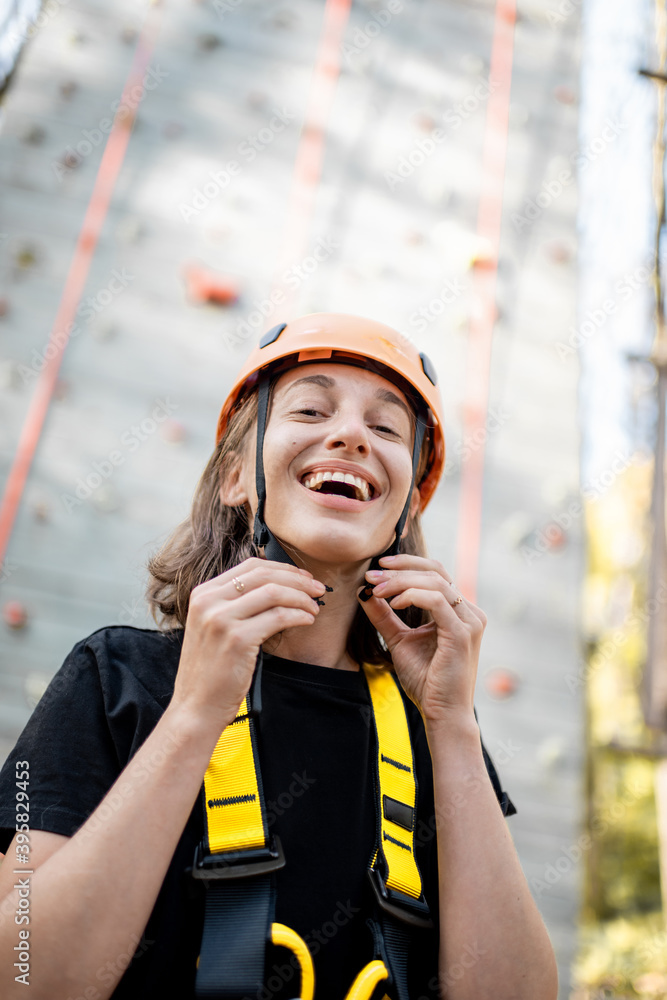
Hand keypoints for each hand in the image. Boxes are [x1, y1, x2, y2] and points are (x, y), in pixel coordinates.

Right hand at [170, 557, 325, 728]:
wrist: (196, 707)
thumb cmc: (211, 671)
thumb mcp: (213, 627)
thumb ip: (234, 604)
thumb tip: (276, 585)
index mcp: (203, 594)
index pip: (251, 566)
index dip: (283, 568)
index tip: (303, 577)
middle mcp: (209, 601)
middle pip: (264, 575)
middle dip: (297, 579)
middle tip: (317, 589)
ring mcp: (221, 619)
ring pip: (274, 592)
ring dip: (301, 598)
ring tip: (314, 608)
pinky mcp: (237, 639)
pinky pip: (278, 617)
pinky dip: (298, 616)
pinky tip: (307, 620)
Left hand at [357, 554, 486, 725]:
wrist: (443, 714)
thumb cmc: (426, 681)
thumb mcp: (400, 640)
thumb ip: (385, 616)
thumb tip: (365, 592)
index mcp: (459, 611)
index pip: (435, 572)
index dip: (406, 564)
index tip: (377, 568)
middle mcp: (469, 612)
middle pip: (435, 571)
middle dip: (399, 569)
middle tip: (371, 575)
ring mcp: (469, 621)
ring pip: (434, 582)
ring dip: (400, 582)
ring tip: (377, 590)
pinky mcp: (462, 633)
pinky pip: (436, 600)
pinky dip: (411, 595)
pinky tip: (393, 603)